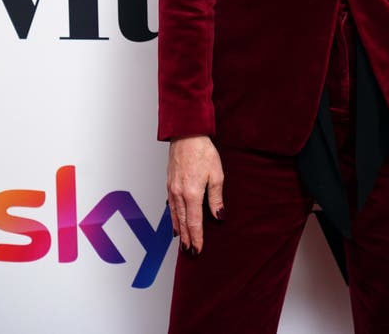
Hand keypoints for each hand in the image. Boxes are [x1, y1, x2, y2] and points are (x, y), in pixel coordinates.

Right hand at [167, 135, 224, 253]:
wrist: (186, 134)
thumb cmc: (203, 151)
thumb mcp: (216, 174)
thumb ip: (216, 198)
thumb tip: (219, 216)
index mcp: (192, 194)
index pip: (194, 222)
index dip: (197, 237)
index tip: (198, 250)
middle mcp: (179, 194)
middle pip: (182, 222)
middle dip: (187, 238)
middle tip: (190, 252)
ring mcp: (172, 189)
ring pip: (174, 215)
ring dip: (179, 230)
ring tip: (182, 241)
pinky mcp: (169, 183)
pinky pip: (170, 205)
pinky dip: (173, 217)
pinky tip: (175, 221)